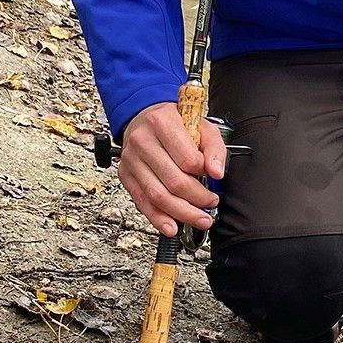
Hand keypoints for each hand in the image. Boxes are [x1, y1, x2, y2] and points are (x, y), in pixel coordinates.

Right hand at [118, 101, 227, 237]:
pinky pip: (141, 202)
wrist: (143, 116)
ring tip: (199, 218)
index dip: (204, 173)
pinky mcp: (125, 175)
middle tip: (211, 204)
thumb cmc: (174, 121)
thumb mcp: (201, 125)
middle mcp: (143, 141)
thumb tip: (217, 172)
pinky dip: (158, 218)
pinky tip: (171, 226)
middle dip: (197, 199)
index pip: (187, 159)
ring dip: (181, 213)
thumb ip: (214, 147)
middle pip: (173, 181)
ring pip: (157, 196)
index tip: (214, 177)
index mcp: (163, 123)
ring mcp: (131, 160)